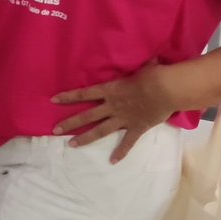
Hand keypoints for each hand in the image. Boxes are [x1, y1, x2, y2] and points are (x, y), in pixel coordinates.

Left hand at [52, 63, 176, 161]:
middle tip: (55, 130)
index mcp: (110, 90)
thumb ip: (137, 66)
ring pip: (100, 131)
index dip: (68, 97)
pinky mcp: (136, 128)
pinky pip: (127, 142)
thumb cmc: (153, 75)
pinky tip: (113, 161)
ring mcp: (123, 118)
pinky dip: (121, 152)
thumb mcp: (140, 67)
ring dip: (85, 138)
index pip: (84, 93)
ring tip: (72, 145)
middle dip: (70, 123)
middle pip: (87, 116)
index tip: (53, 100)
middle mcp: (112, 106)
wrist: (167, 90)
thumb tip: (148, 58)